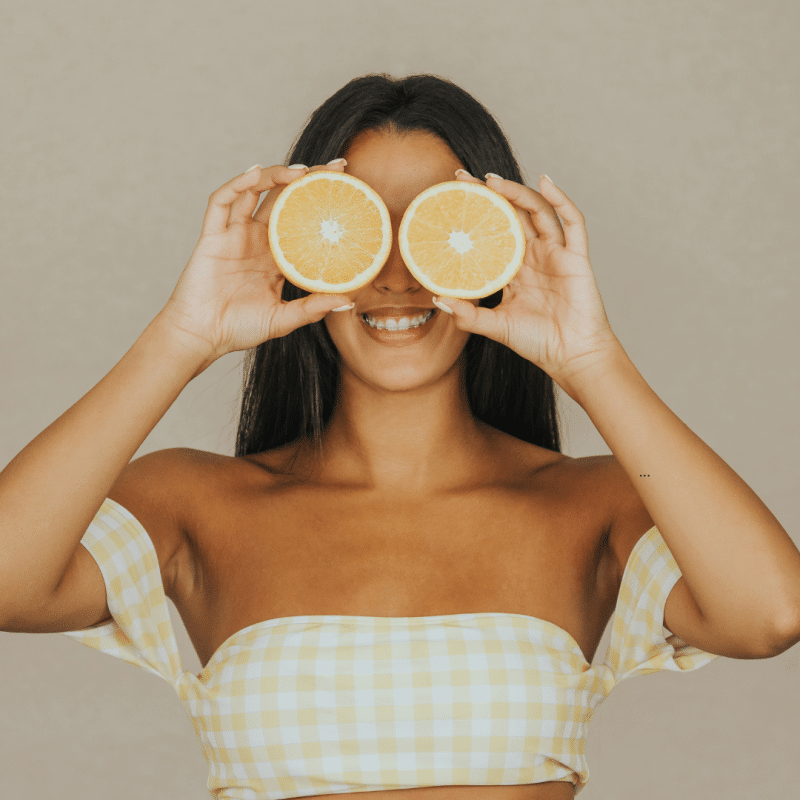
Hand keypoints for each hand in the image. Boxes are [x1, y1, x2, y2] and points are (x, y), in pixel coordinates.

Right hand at [158, 161, 353, 367]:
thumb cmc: (239, 328)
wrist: (202, 337)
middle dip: (307, 178)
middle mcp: (257, 240)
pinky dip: (237, 184)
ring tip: (300, 171)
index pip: (303, 219)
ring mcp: (234, 234)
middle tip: (334, 167)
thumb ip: (313, 308)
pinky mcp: (212, 236)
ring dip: (275, 175)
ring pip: (254, 192)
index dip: (321, 200)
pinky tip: (255, 173)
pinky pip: (222, 202)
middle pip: (283, 197)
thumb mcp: (284, 319)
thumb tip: (349, 300)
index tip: (348, 185)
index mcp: (276, 256)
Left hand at [435, 171, 621, 391]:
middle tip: (462, 178)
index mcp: (514, 268)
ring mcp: (556, 253)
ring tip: (493, 180)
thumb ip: (468, 315)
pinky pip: (572, 222)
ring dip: (516, 192)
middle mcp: (534, 255)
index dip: (474, 214)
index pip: (491, 232)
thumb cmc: (537, 342)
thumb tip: (437, 300)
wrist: (571, 356)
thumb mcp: (495, 326)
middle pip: (510, 214)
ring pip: (537, 211)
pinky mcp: (576, 257)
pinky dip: (561, 199)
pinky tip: (546, 181)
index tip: (450, 198)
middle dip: (488, 194)